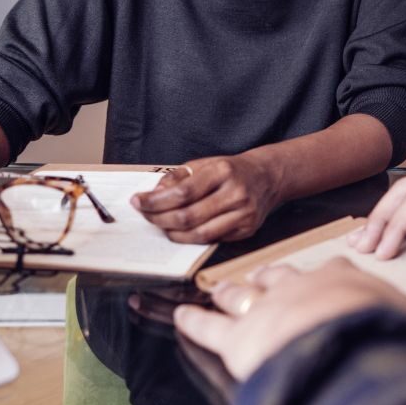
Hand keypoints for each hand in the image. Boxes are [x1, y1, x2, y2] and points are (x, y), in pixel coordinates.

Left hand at [131, 153, 280, 242]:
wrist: (267, 177)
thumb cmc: (231, 170)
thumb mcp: (205, 164)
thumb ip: (178, 178)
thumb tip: (154, 195)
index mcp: (224, 171)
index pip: (183, 192)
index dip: (156, 201)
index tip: (138, 202)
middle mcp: (236, 193)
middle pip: (188, 216)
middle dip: (159, 219)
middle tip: (145, 215)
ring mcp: (244, 214)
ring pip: (198, 234)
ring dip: (172, 232)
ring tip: (160, 224)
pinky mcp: (246, 229)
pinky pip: (211, 240)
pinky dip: (190, 238)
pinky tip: (180, 231)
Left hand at [173, 259, 405, 380]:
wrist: (343, 343)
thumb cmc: (378, 327)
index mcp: (339, 277)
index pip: (331, 269)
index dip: (328, 274)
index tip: (329, 275)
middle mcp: (298, 284)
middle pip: (279, 273)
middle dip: (271, 275)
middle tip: (266, 276)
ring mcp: (266, 307)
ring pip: (242, 292)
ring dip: (229, 292)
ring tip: (218, 288)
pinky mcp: (238, 337)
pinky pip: (208, 326)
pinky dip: (192, 320)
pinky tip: (179, 314)